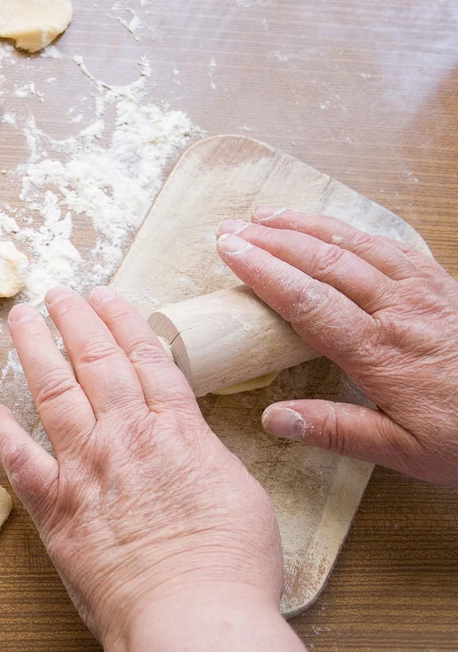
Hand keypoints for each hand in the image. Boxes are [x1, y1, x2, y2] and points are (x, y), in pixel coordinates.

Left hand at [0, 287, 303, 651]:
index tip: (105, 295)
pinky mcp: (56, 508)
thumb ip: (205, 455)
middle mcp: (126, 436)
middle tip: (58, 292)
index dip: (121, 319)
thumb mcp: (240, 493)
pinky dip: (3, 434)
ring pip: (54, 392)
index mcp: (177, 430)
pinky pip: (21, 462)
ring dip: (37, 349)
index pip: (145, 356)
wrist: (194, 617)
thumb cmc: (230, 566)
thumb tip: (189, 443)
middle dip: (76, 318)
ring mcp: (86, 468)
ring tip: (23, 318)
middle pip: (96, 361)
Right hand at [217, 207, 457, 485]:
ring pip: (357, 244)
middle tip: (231, 228)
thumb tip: (273, 419)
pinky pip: (393, 244)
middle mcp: (400, 311)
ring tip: (268, 213)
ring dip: (308, 225)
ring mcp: (425, 291)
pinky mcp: (443, 285)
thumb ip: (337, 431)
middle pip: (326, 261)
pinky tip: (334, 226)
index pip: (308, 300)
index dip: (264, 271)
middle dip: (273, 240)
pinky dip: (354, 229)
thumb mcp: (404, 451)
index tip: (229, 251)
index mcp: (382, 352)